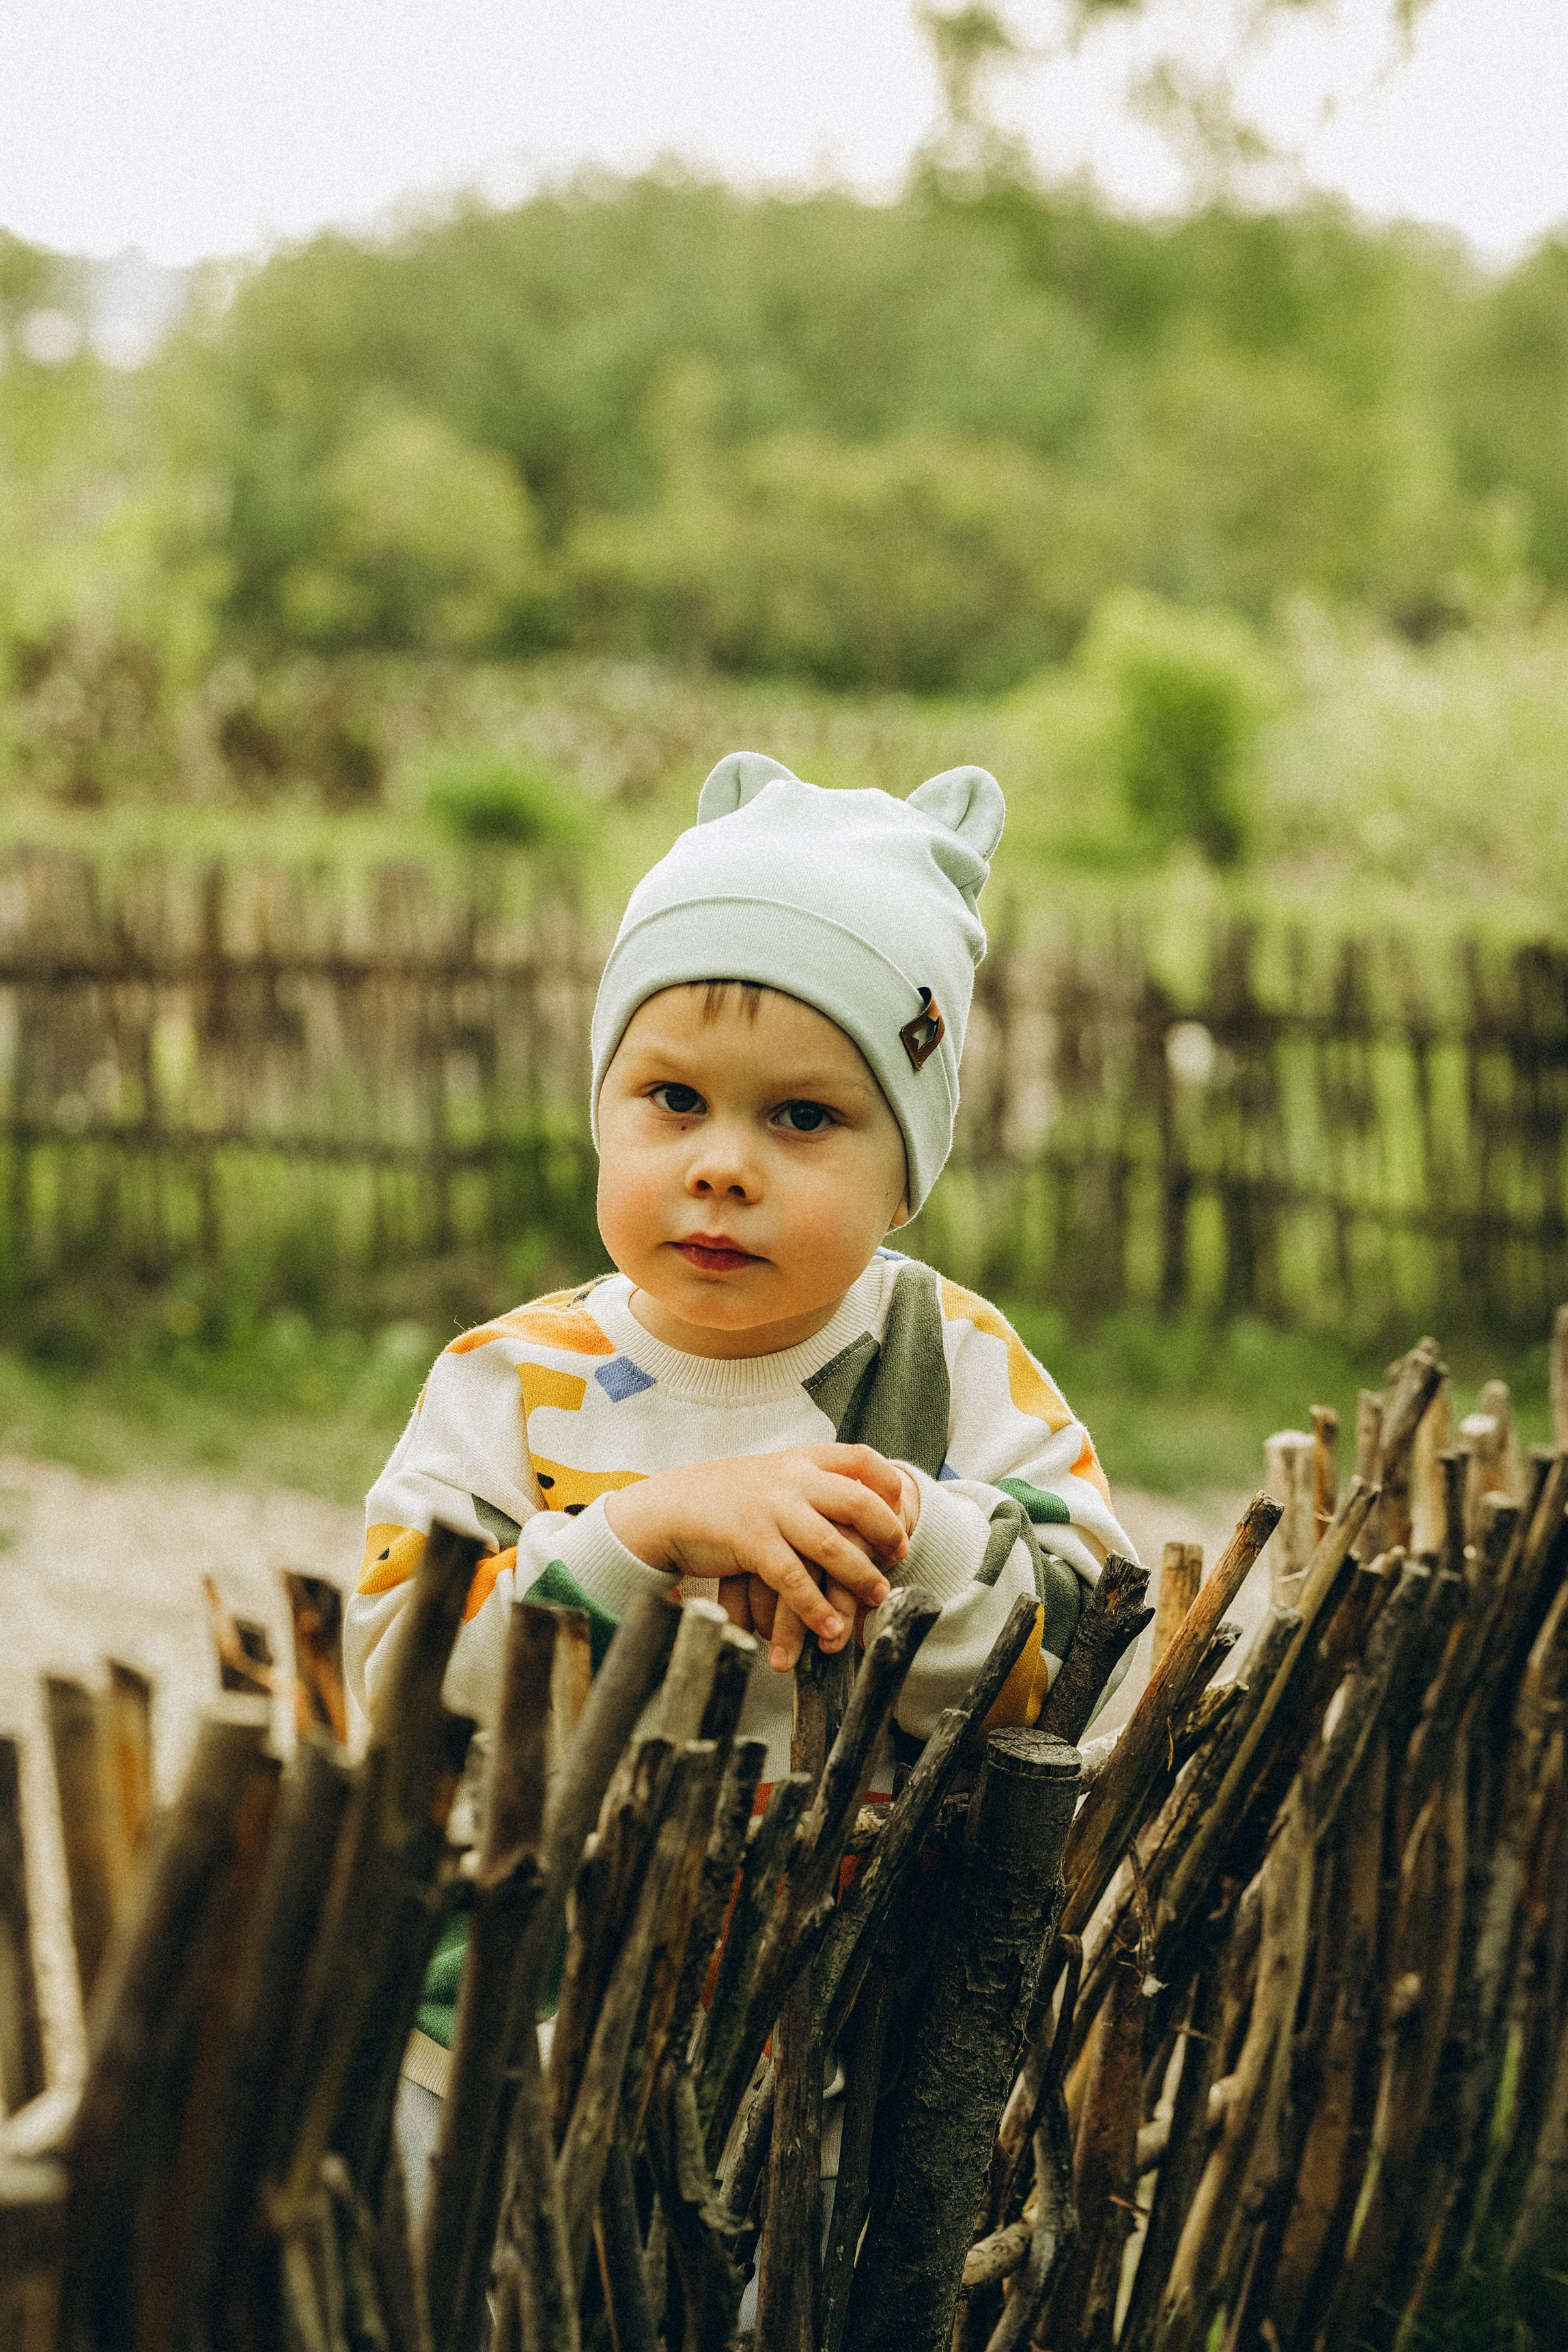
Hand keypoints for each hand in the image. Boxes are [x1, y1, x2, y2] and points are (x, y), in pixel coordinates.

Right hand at [606, 1445, 912, 1670]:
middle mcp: (791, 1479)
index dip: (888, 1481)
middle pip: (857, 1501)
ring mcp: (771, 1509)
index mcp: (800, 1460)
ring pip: (831, 1545)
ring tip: (877, 1596)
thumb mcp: (772, 1476)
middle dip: (886, 1531)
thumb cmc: (726, 1497)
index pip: (860, 1458)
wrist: (671, 1506)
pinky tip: (830, 1627)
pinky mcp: (750, 1540)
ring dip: (860, 1575)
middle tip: (899, 1554)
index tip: (903, 1504)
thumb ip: (808, 1484)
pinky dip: (815, 1607)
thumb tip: (854, 1508)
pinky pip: (792, 1578)